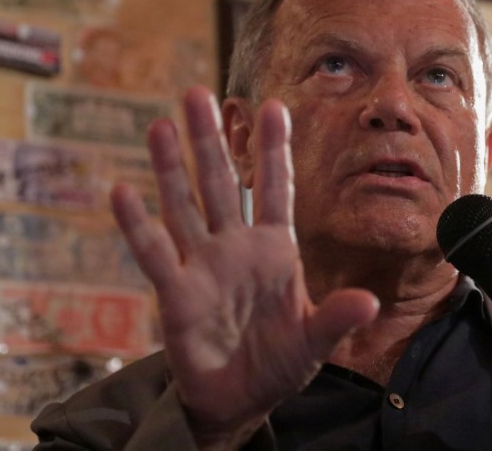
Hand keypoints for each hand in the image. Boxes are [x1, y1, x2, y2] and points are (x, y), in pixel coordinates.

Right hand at [111, 87, 378, 441]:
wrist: (241, 399)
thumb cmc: (281, 363)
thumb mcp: (315, 341)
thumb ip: (336, 318)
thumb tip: (369, 303)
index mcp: (277, 249)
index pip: (275, 189)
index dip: (274, 150)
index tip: (275, 106)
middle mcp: (237, 247)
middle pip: (221, 183)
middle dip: (210, 141)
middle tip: (199, 92)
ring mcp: (203, 266)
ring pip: (184, 206)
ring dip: (170, 168)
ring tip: (160, 124)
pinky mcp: (176, 293)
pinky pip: (155, 254)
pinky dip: (137, 226)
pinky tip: (121, 192)